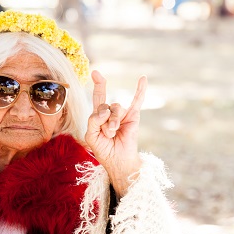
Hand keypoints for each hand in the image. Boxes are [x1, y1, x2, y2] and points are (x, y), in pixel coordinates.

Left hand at [85, 70, 145, 196]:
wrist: (119, 161)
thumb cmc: (104, 150)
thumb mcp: (91, 135)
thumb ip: (93, 120)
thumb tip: (105, 110)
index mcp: (99, 115)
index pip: (98, 96)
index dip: (98, 85)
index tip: (95, 72)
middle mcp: (111, 112)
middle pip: (104, 105)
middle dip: (102, 120)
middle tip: (106, 132)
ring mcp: (123, 113)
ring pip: (115, 108)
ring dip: (112, 122)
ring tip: (113, 133)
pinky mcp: (134, 116)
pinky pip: (137, 100)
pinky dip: (140, 89)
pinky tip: (143, 78)